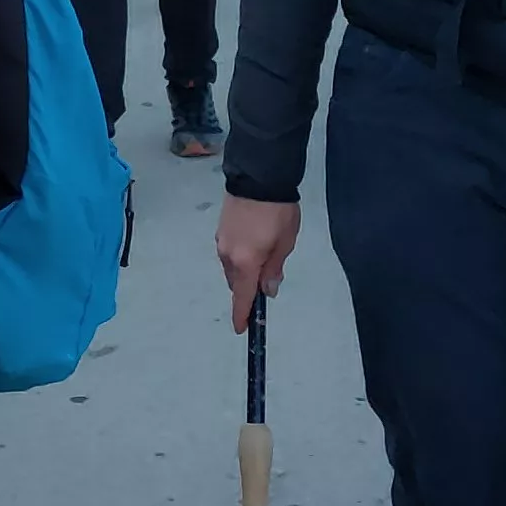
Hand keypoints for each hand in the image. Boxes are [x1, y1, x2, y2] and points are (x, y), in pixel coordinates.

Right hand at [216, 195, 298, 334]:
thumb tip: (268, 290)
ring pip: (231, 268)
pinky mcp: (220, 228)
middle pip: (236, 283)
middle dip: (247, 289)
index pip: (242, 297)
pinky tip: (252, 246)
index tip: (241, 328)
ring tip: (262, 259)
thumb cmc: (278, 212)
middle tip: (265, 283)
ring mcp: (221, 241)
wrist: (259, 176)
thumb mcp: (285, 243)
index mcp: (245, 263)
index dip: (241, 314)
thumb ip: (274, 269)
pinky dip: (239, 258)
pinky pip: (229, 253)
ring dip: (243, 272)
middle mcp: (228, 255)